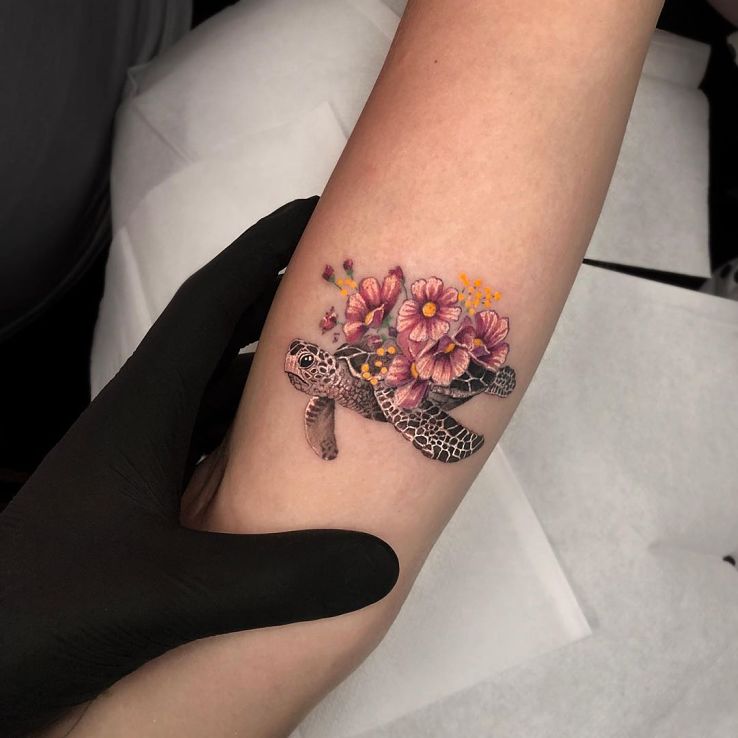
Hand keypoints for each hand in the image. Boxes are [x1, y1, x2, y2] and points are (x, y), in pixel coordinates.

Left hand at [0, 198, 398, 735]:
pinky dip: (256, 430)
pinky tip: (291, 453)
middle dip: (284, 304)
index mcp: (144, 407)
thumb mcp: (166, 591)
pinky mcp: (143, 496)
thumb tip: (382, 562)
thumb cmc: (47, 612)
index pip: (212, 302)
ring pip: (218, 392)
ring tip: (339, 364)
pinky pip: (213, 441)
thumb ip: (275, 577)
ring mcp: (141, 459)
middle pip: (222, 337)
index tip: (321, 215)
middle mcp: (144, 417)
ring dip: (271, 369)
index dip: (266, 251)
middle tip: (355, 295)